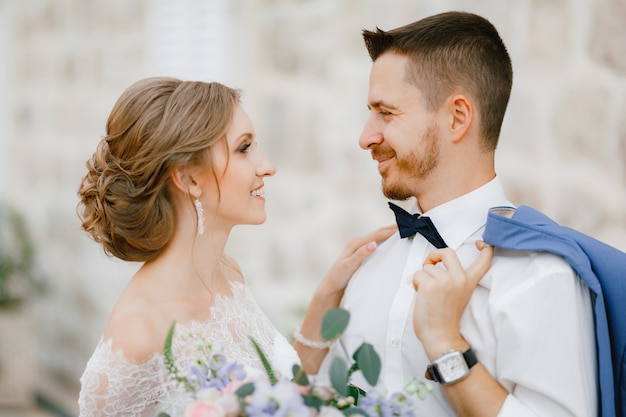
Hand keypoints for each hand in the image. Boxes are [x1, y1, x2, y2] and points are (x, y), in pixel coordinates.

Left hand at [320, 224, 396, 294]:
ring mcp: (359, 247)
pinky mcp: (361, 252)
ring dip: (388, 233)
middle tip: (406, 225)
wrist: (331, 285)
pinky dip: (384, 240)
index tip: (402, 228)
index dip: (389, 231)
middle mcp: (357, 243)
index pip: (375, 235)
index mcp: (355, 243)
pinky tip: (390, 241)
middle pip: (377, 233)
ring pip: (377, 237)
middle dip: (391, 228)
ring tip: (401, 230)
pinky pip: (375, 242)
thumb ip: (361, 254)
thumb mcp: (349, 265)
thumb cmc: (339, 276)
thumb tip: (373, 244)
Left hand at [411, 241, 493, 358]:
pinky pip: (417, 274)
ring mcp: (445, 281)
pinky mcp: (430, 285)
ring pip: (427, 267)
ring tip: (427, 294)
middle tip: (430, 265)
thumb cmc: (445, 319)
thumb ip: (452, 280)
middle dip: (434, 255)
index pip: (482, 263)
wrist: (441, 336)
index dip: (485, 250)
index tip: (484, 244)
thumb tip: (435, 267)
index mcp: (468, 282)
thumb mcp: (456, 296)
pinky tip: (421, 296)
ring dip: (422, 278)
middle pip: (447, 252)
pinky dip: (415, 284)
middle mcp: (459, 278)